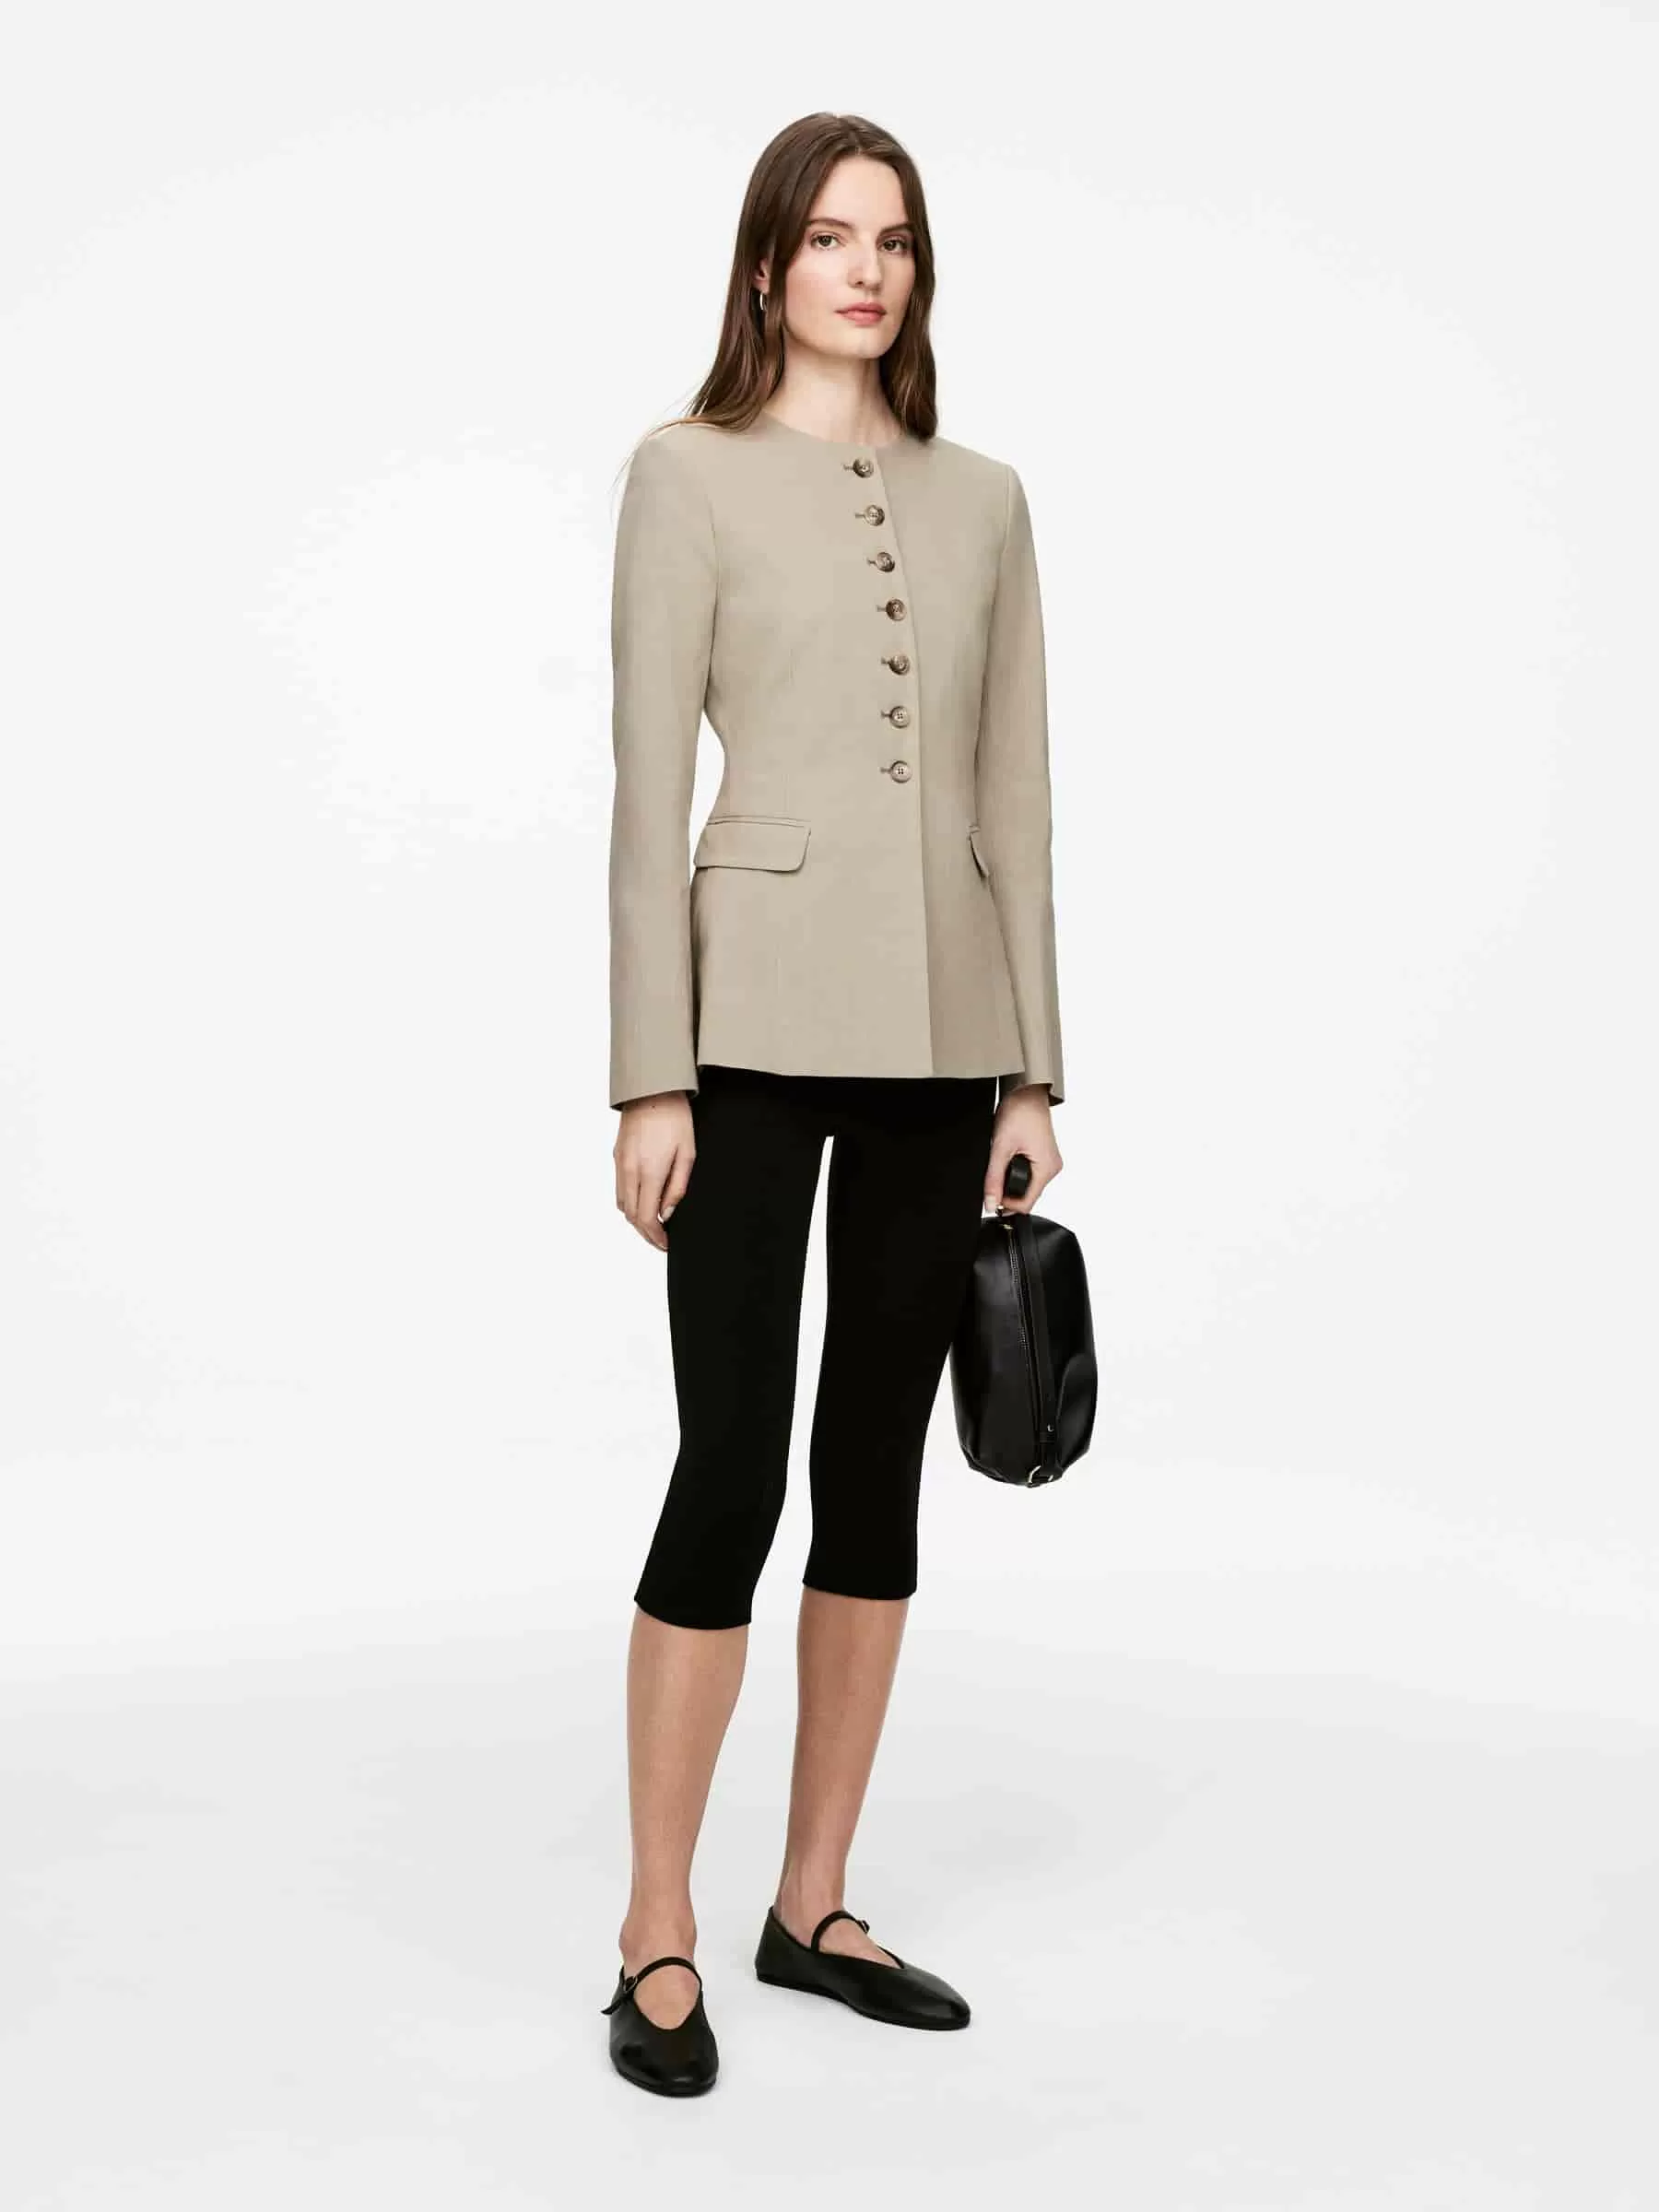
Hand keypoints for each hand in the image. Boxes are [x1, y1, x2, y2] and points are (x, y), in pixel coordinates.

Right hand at [614, 1090, 694, 1249]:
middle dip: (645, 1232)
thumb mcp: (687, 1153)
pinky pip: (619, 1188)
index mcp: (649, 1171)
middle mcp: (630, 1170)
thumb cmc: (675, 1118)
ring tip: (654, 1222)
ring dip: (635, 1218)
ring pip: (621, 1204)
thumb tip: (668, 1212)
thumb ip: (678, 1187)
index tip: (665, 1243)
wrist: (651, 1090)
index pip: (646, 1218)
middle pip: (631, 1216)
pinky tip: (643, 1200)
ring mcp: (620, 1163)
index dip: (655, 1236)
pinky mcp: (616, 1156)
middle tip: (661, 1238)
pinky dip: (629, 1202)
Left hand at [985, 1084, 1061, 1213]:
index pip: (1026, 1203)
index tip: (991, 1197)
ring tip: (1002, 1161)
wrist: (1027, 1092)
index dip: (1006, 1204)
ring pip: (1027, 1185)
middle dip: (1008, 1191)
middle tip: (993, 1177)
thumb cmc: (1020, 1112)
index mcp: (1046, 1168)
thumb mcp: (1001, 1147)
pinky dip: (1016, 1171)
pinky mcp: (1043, 1156)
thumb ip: (994, 1178)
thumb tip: (990, 1202)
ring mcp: (1049, 1162)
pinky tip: (1009, 1158)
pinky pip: (1029, 1173)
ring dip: (1011, 1180)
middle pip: (1027, 1195)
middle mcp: (1052, 1167)